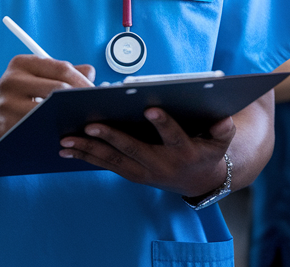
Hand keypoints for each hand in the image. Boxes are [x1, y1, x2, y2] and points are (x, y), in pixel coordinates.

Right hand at [0, 55, 94, 141]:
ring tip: (84, 121)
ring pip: (48, 111)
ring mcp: (6, 105)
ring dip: (69, 118)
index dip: (83, 81)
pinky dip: (53, 132)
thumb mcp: (34, 75)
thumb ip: (61, 72)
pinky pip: (36, 130)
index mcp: (22, 63)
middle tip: (95, 109)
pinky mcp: (5, 127)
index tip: (98, 92)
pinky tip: (65, 133)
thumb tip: (91, 73)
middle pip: (57, 89)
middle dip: (80, 100)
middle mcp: (12, 80)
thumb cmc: (16, 93)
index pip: (61, 68)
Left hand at [59, 107, 233, 196]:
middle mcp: (160, 164)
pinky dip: (85, 156)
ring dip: (88, 150)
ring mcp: (142, 171)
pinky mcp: (130, 173)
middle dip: (110, 137)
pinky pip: (105, 164)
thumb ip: (224, 128)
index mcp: (183, 151)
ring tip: (65, 140)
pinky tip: (66, 148)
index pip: (173, 136)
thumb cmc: (207, 151)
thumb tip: (225, 117)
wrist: (199, 180)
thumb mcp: (221, 140)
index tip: (151, 108)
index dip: (163, 123)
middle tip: (90, 126)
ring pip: (112, 159)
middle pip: (133, 149)